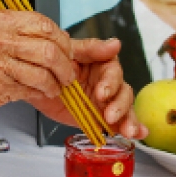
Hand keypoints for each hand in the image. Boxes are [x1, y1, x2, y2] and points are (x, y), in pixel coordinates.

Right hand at [0, 10, 77, 113]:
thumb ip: (20, 31)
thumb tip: (56, 38)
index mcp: (0, 20)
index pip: (44, 25)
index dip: (62, 39)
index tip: (67, 48)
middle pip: (48, 50)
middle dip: (65, 64)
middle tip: (68, 71)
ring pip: (42, 74)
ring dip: (56, 83)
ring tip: (57, 86)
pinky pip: (30, 90)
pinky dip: (41, 93)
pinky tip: (42, 92)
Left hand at [29, 37, 147, 140]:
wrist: (36, 84)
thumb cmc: (54, 63)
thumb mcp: (69, 51)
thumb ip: (91, 48)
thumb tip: (115, 44)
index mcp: (102, 65)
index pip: (114, 72)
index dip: (111, 83)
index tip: (102, 93)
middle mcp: (107, 83)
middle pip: (123, 92)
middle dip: (120, 105)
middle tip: (110, 115)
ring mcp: (105, 102)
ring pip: (125, 109)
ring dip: (129, 119)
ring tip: (128, 131)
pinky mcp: (100, 118)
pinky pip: (118, 124)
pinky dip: (133, 128)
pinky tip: (139, 133)